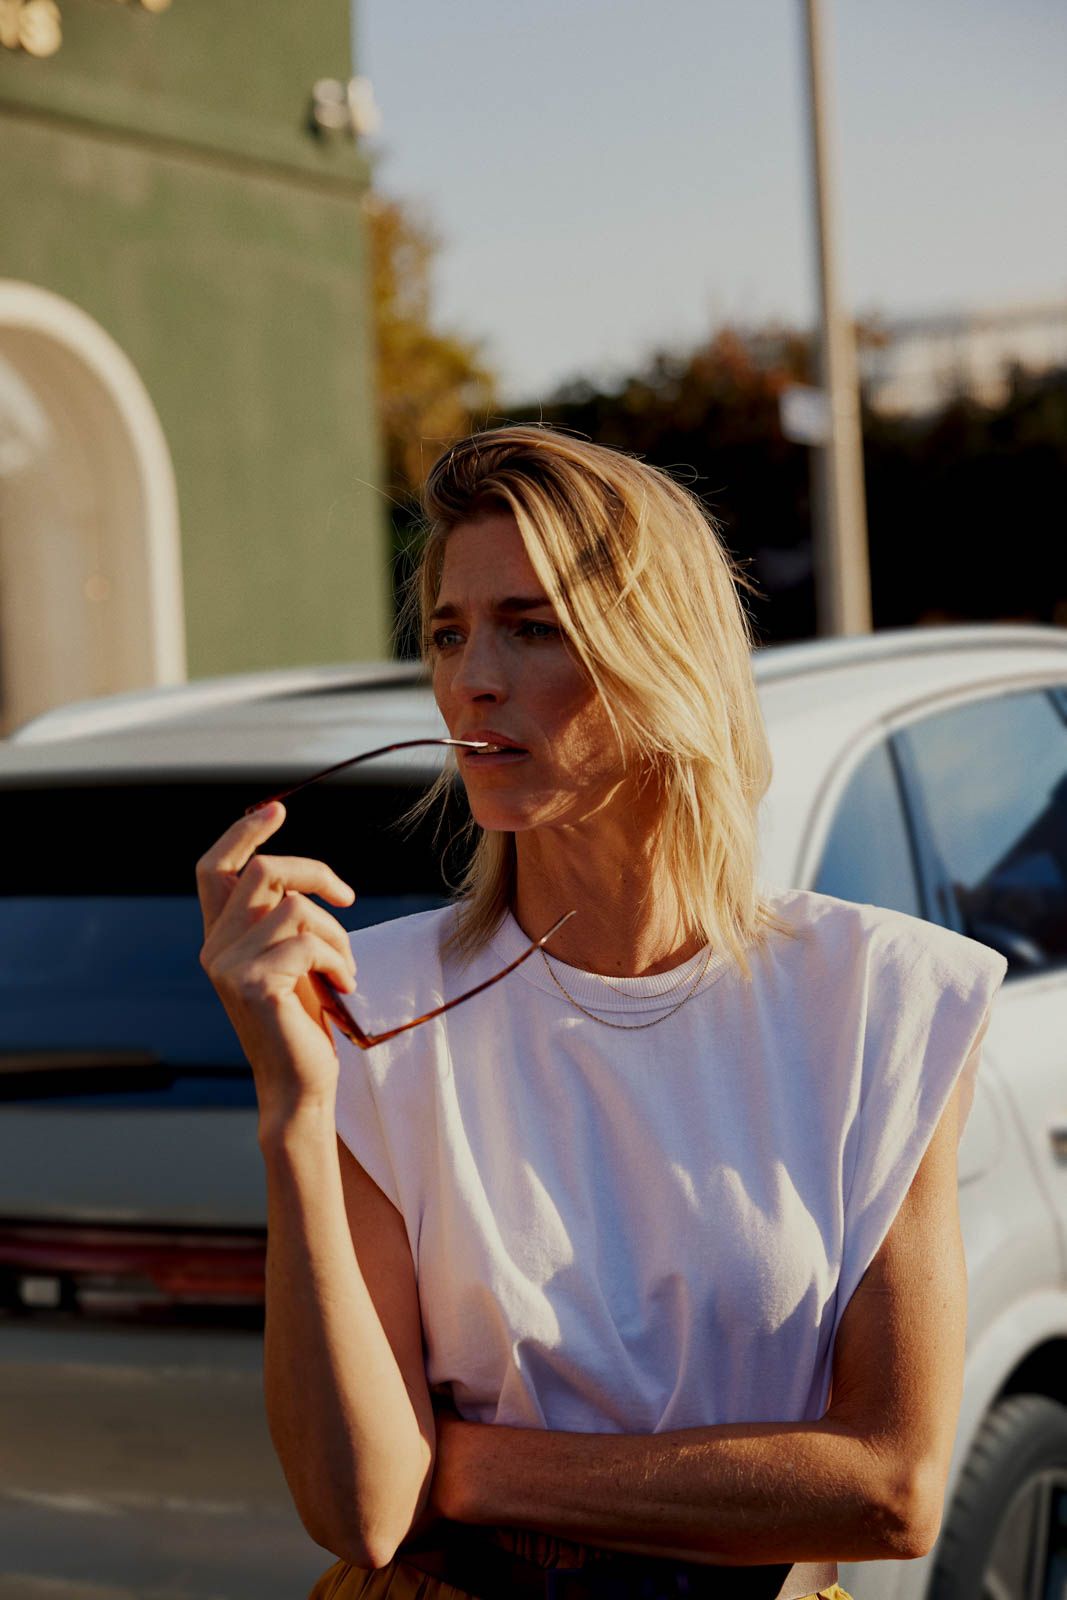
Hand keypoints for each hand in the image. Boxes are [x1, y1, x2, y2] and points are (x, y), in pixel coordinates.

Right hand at [196, 801, 357, 1125]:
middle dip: (317, 873)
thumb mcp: (291, 960)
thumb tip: (302, 876)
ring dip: (336, 934)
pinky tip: (342, 986)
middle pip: (264, 871)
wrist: (300, 1086)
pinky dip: (338, 959)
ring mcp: (228, 966)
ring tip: (344, 968)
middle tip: (348, 898)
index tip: (276, 810)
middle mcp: (214, 948)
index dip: (243, 833)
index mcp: (219, 938)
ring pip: (296, 907)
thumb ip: (280, 920)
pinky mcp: (254, 984)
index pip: (214, 869)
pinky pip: (309, 941)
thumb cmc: (302, 1022)